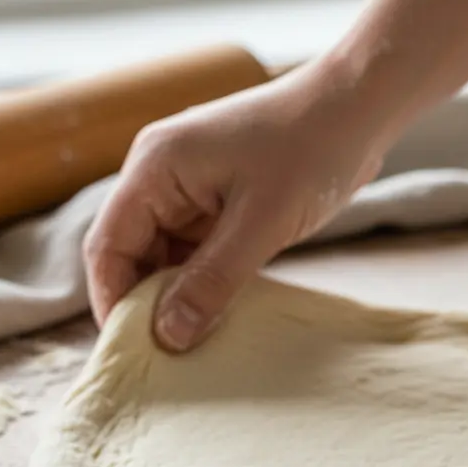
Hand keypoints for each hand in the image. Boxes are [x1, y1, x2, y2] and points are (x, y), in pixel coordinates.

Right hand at [84, 58, 383, 350]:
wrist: (359, 109)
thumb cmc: (310, 150)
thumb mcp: (261, 223)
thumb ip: (212, 280)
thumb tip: (168, 336)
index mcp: (154, 168)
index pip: (108, 245)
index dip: (112, 300)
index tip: (132, 351)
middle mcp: (163, 176)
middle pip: (133, 252)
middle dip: (146, 302)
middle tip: (167, 357)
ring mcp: (193, 187)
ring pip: (167, 255)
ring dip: (179, 294)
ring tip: (195, 342)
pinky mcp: (222, 200)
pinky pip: (199, 249)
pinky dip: (205, 280)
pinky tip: (221, 312)